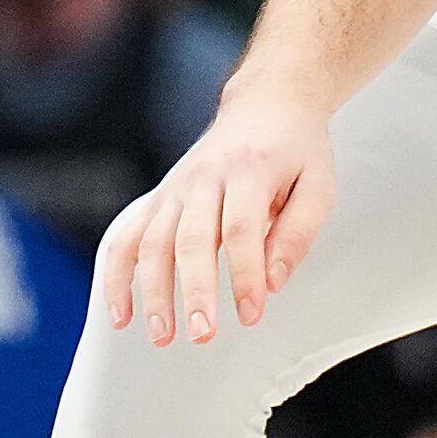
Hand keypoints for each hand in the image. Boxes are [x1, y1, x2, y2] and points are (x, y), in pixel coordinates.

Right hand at [98, 75, 334, 345]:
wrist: (268, 103)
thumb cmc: (297, 149)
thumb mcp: (319, 184)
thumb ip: (298, 233)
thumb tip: (273, 281)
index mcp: (251, 170)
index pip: (242, 229)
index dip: (244, 275)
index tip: (251, 314)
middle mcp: (207, 177)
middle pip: (193, 238)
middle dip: (194, 291)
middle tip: (203, 334)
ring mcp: (178, 186)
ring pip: (154, 240)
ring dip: (152, 291)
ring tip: (162, 335)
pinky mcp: (160, 196)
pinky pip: (128, 235)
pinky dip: (117, 275)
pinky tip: (121, 313)